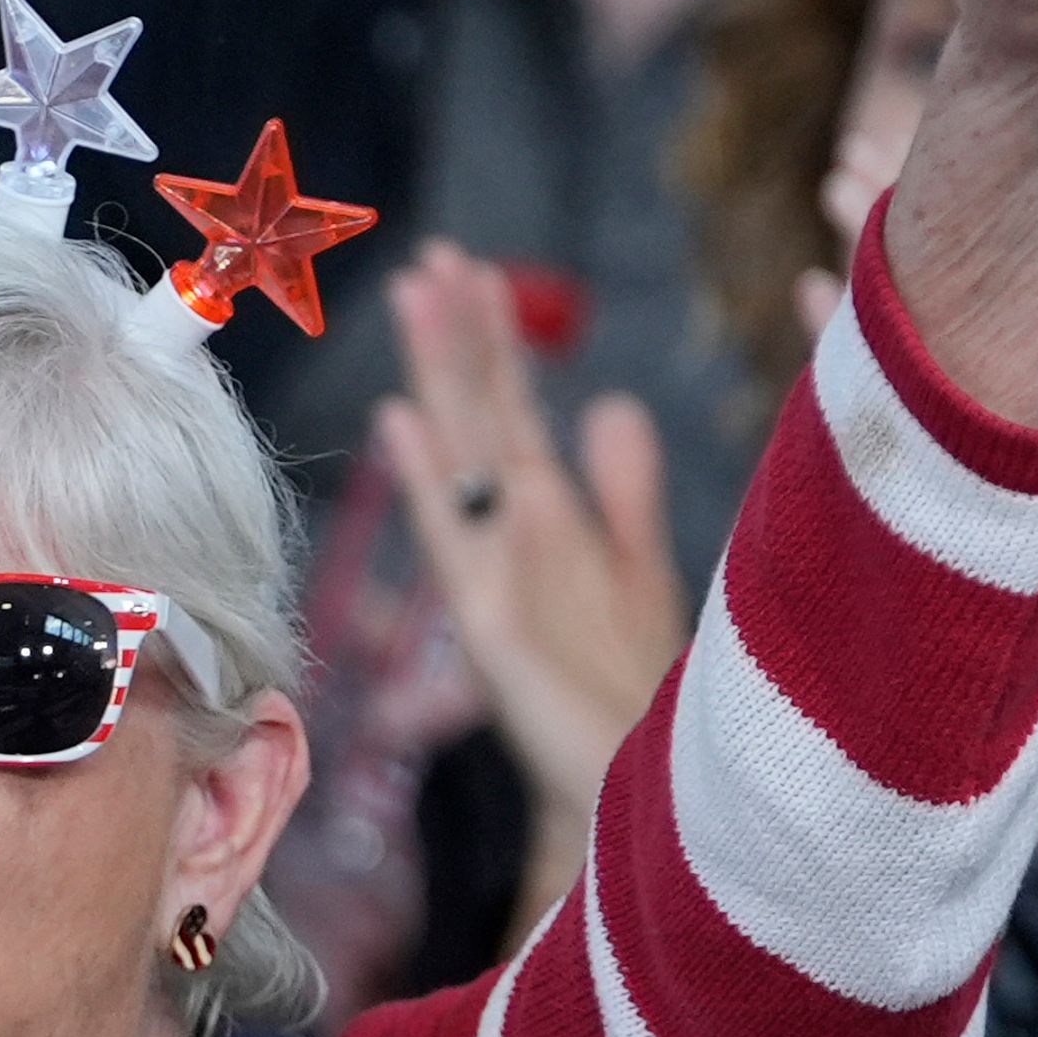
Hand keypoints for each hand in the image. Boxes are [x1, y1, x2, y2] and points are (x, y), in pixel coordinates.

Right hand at [375, 243, 687, 928]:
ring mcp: (494, 574)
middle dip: (457, 333)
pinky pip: (455, 537)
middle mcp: (513, 535)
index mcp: (547, 516)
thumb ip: (623, 486)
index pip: (511, 406)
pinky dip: (426, 480)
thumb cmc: (631, 690)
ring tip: (416, 295)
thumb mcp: (637, 568)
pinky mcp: (490, 624)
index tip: (471, 267)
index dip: (491, 337)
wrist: (628, 783)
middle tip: (433, 253)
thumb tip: (606, 399)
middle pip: (479, 413)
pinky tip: (400, 421)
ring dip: (437, 374)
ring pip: (462, 452)